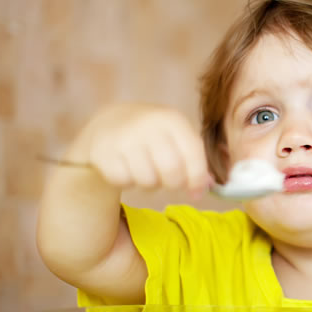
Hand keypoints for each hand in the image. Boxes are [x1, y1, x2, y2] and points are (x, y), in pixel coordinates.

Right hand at [73, 104, 211, 193]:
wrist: (110, 122)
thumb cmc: (153, 135)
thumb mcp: (176, 137)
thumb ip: (195, 158)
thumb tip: (209, 185)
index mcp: (172, 119)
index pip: (193, 154)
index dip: (198, 178)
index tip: (196, 192)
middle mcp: (148, 125)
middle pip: (172, 172)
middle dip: (174, 184)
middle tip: (168, 181)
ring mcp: (124, 138)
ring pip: (148, 181)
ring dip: (150, 184)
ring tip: (146, 170)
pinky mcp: (103, 152)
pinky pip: (124, 181)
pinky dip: (127, 181)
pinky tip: (127, 168)